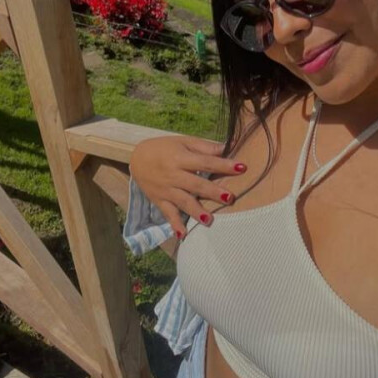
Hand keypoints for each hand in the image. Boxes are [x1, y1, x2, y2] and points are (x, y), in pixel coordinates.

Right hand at [129, 135, 245, 237]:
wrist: (136, 157)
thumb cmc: (165, 148)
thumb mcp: (184, 142)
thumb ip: (205, 147)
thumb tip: (228, 146)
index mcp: (181, 157)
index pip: (205, 162)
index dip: (223, 165)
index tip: (242, 167)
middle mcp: (173, 174)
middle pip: (195, 184)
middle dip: (212, 191)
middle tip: (230, 198)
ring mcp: (166, 189)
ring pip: (182, 201)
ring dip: (196, 211)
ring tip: (209, 220)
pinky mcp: (159, 201)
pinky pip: (168, 214)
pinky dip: (174, 224)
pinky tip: (183, 235)